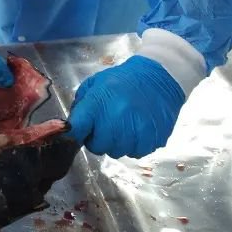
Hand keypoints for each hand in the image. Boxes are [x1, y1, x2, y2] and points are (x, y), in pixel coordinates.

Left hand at [67, 55, 184, 158]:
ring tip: (123, 126)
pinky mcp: (153, 139)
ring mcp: (136, 130)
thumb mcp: (95, 84)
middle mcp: (117, 118)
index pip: (78, 129)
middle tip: (105, 127)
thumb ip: (82, 106)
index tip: (79, 131)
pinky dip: (133, 145)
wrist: (158, 78)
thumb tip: (73, 126)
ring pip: (117, 152)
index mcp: (98, 102)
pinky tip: (136, 130)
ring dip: (116, 143)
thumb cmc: (123, 80)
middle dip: (98, 139)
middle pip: (98, 146)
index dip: (76, 133)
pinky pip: (135, 153)